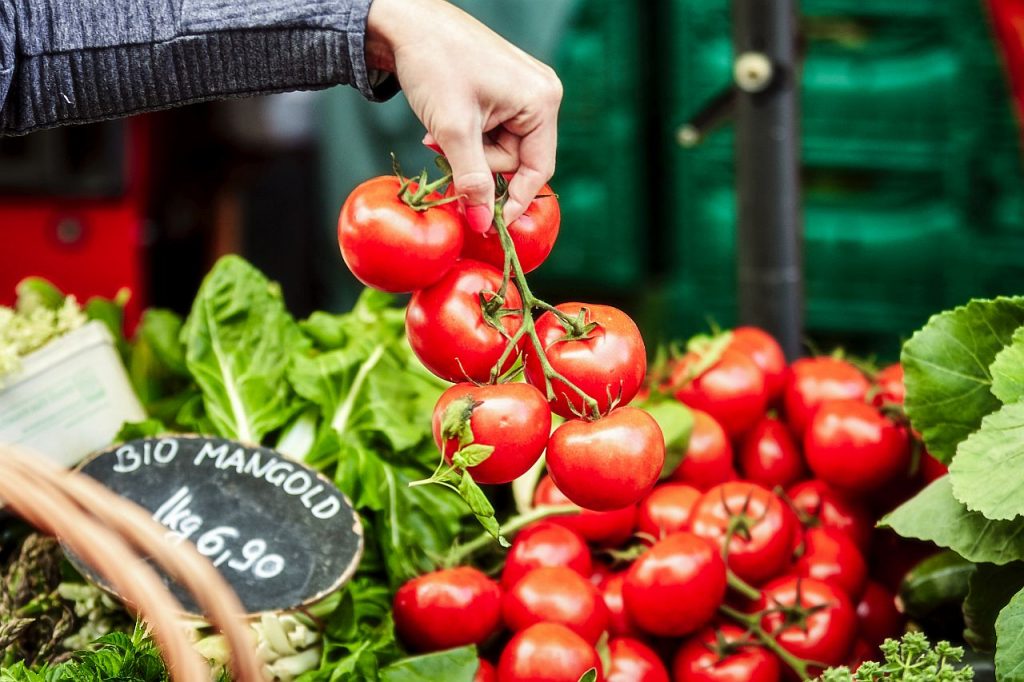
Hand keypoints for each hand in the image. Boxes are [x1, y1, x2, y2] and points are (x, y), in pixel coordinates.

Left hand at [366, 0, 561, 232]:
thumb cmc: (434, 63)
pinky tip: (447, 119)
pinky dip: (468, 134)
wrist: (405, 22)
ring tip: (441, 129)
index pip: (538, 169)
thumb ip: (472, 181)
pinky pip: (493, 130)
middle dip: (479, 163)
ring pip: (501, 147)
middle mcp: (541, 94)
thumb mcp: (454, 130)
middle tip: (445, 148)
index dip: (514, 199)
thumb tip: (484, 224)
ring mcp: (524, 90)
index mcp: (541, 101)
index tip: (489, 222)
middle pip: (517, 159)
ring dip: (468, 149)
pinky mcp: (505, 89)